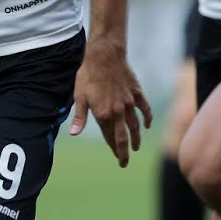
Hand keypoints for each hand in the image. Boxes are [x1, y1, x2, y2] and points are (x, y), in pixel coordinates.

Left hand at [70, 40, 153, 166]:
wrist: (104, 56)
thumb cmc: (88, 76)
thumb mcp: (79, 97)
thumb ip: (79, 117)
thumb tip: (73, 134)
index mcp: (103, 114)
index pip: (109, 137)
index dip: (113, 149)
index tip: (117, 159)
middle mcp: (118, 112)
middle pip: (123, 137)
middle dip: (124, 152)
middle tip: (125, 162)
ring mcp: (129, 103)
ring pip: (135, 125)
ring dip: (136, 138)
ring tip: (137, 147)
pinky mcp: (136, 93)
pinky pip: (144, 109)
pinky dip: (147, 118)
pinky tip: (147, 125)